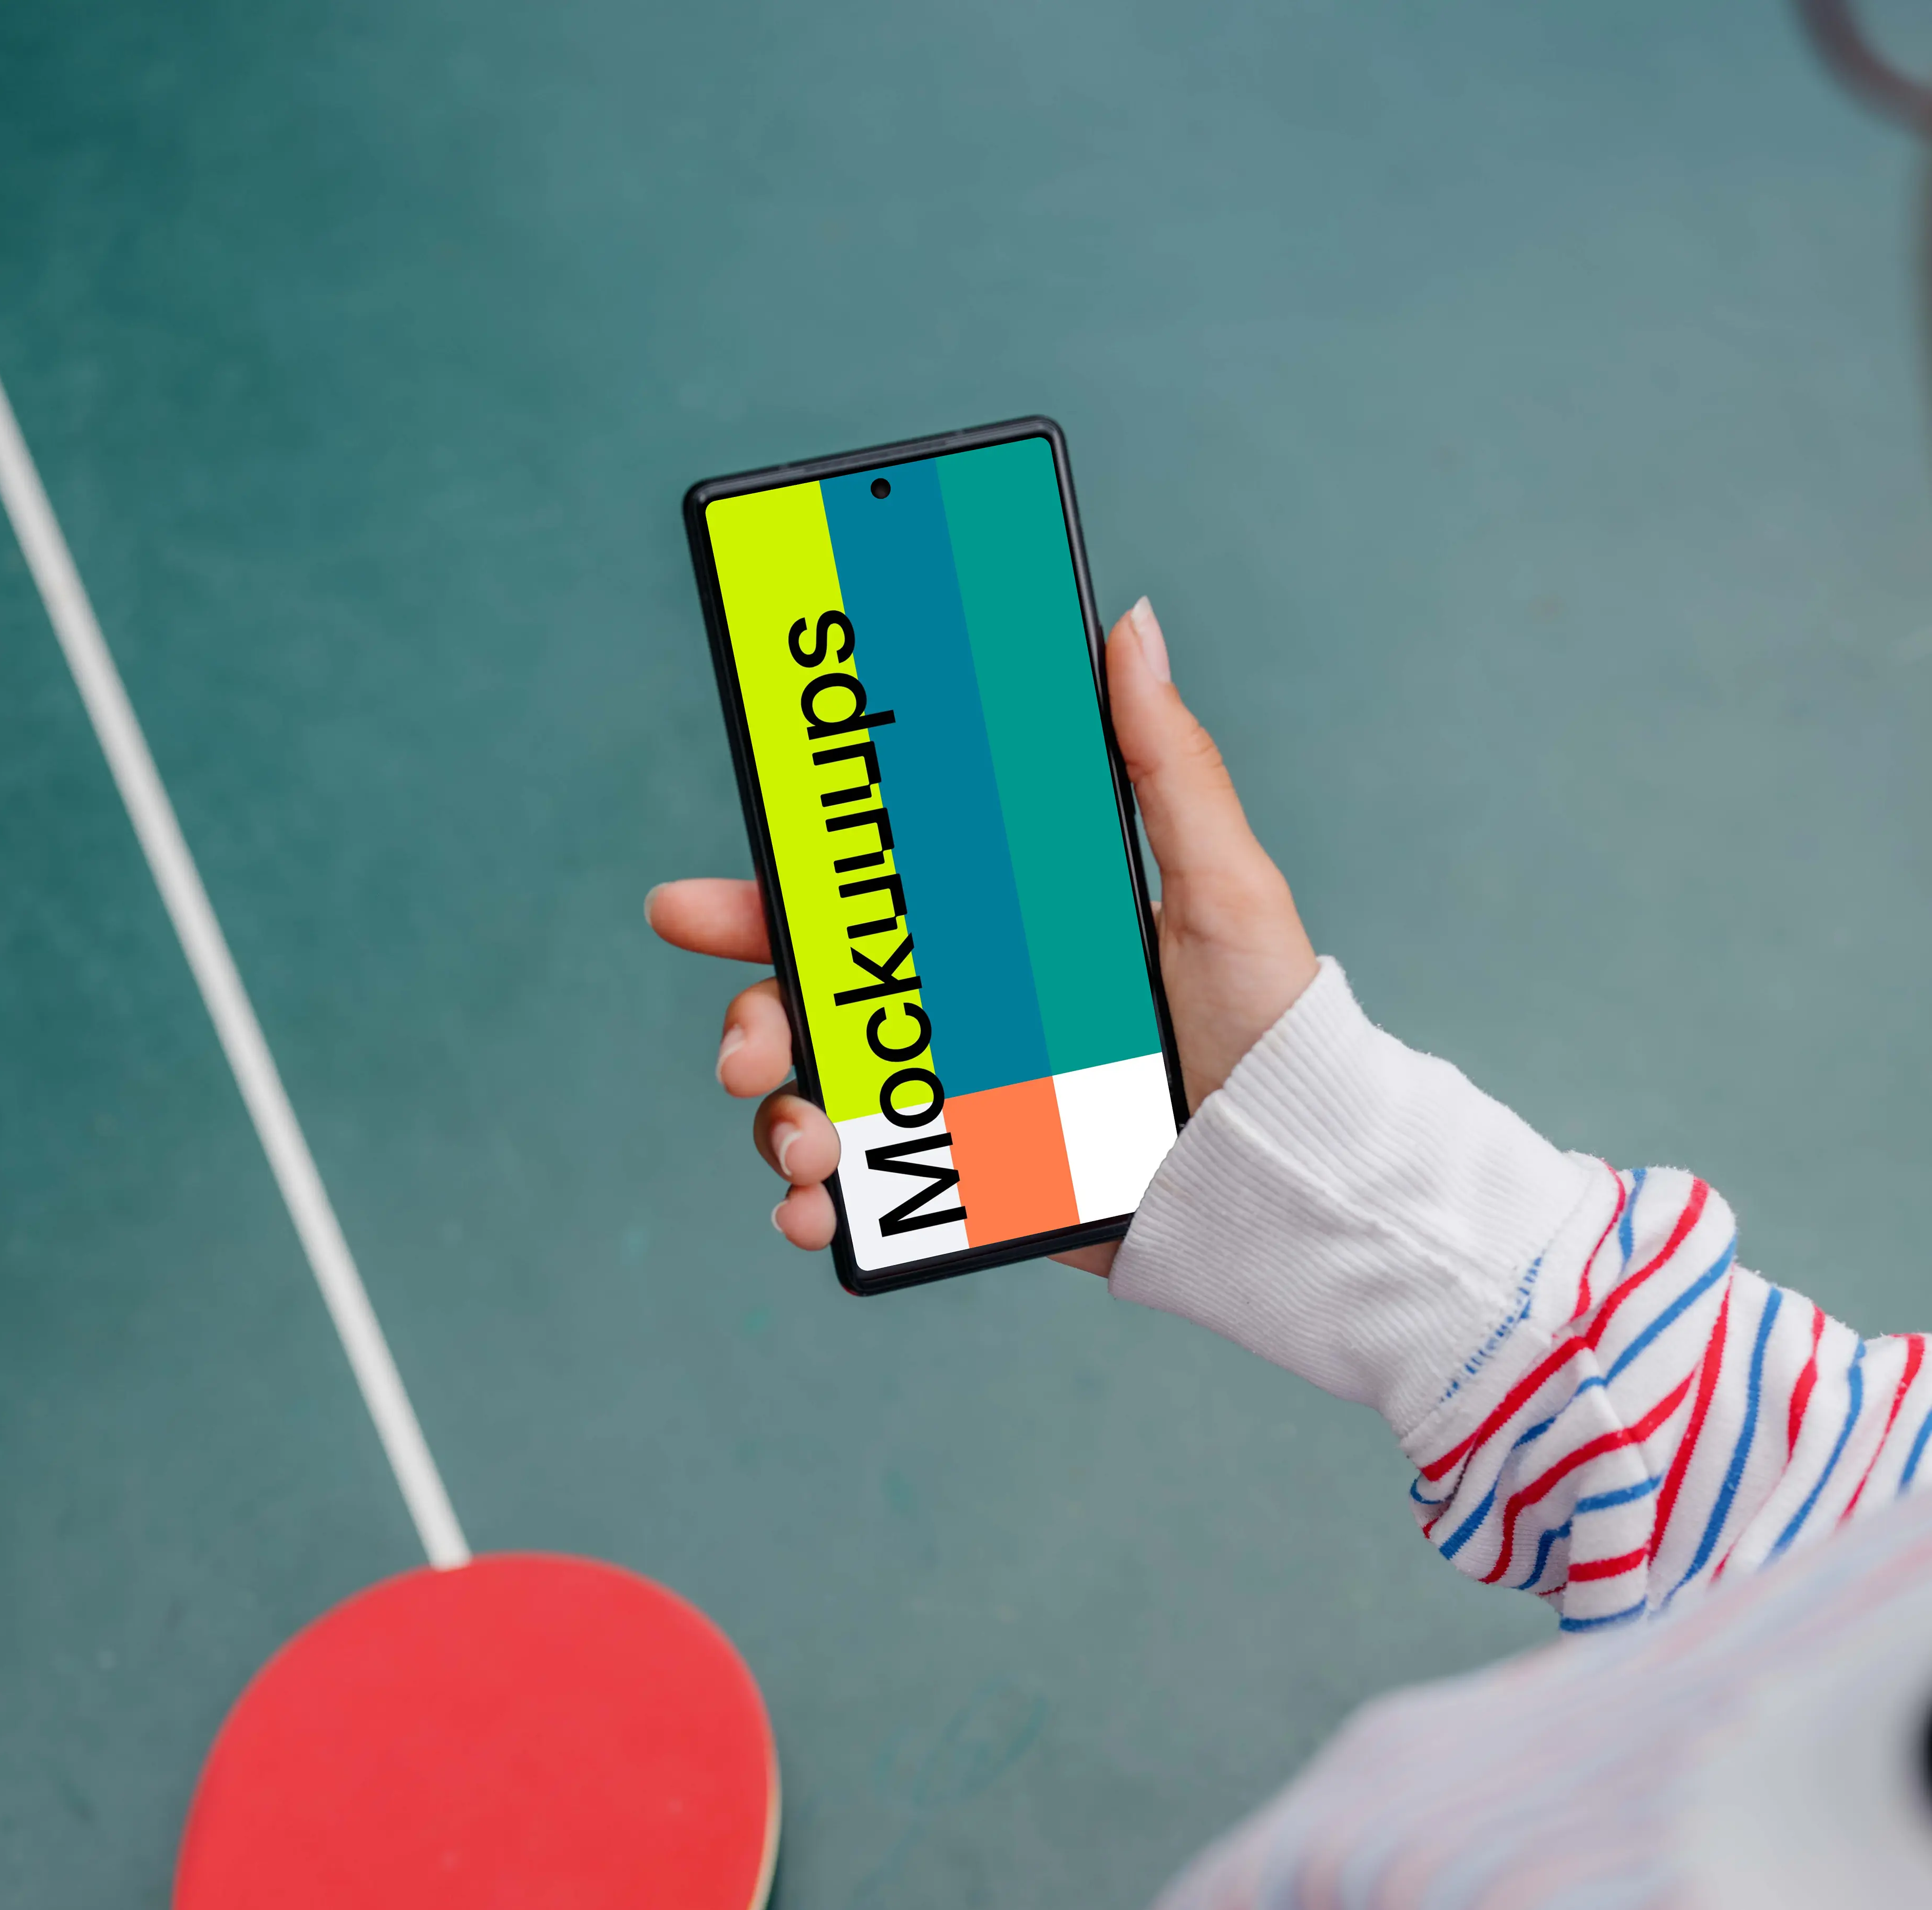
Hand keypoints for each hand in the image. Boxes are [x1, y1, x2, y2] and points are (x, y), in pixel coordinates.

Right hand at [648, 596, 1316, 1274]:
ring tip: (807, 1149)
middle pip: (812, 1003)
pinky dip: (819, 1207)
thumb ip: (1167, 764)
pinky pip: (869, 1196)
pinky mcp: (974, 1186)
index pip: (860, 902)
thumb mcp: (1222, 883)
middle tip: (739, 1047)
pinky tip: (816, 1216)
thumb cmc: (1269, 1023)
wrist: (1288, 1168)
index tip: (689, 908)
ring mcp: (959, 1102)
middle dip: (748, 1017)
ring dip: (780, 1121)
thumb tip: (1128, 626)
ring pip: (820, 1100)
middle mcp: (963, 1013)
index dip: (765, 899)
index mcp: (997, 932)